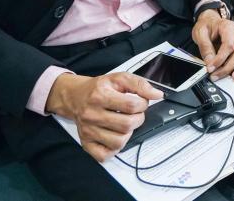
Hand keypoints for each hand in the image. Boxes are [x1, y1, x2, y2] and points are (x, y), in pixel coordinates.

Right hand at [45, 72, 161, 161]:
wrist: (76, 97)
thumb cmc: (98, 89)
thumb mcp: (119, 78)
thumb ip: (140, 84)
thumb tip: (157, 94)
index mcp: (100, 95)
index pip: (131, 105)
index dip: (143, 104)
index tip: (141, 102)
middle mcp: (92, 114)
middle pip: (127, 125)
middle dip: (138, 119)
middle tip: (134, 114)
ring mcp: (88, 130)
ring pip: (119, 142)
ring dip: (128, 134)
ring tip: (124, 124)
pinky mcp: (86, 143)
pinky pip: (104, 155)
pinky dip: (114, 149)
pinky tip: (115, 137)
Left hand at [192, 10, 233, 81]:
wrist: (210, 22)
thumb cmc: (206, 26)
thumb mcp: (200, 34)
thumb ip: (205, 48)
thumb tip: (210, 63)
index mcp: (227, 27)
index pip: (229, 45)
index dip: (220, 59)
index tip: (211, 68)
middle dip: (228, 67)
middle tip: (216, 76)